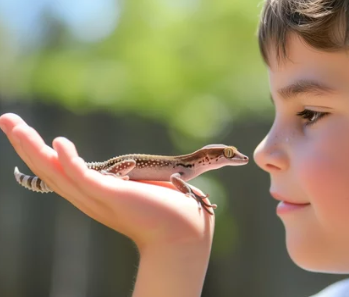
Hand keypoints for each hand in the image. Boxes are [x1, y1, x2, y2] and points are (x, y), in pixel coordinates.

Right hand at [0, 113, 214, 249]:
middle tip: (7, 119)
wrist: (186, 234)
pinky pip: (84, 177)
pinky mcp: (114, 196)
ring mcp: (100, 198)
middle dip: (26, 144)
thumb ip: (132, 176)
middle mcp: (90, 197)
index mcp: (96, 193)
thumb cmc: (169, 210)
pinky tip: (57, 142)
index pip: (61, 172)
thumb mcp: (142, 187)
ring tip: (13, 124)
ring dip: (33, 147)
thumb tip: (137, 165)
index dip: (41, 153)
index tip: (27, 135)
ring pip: (56, 172)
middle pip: (49, 169)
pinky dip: (68, 160)